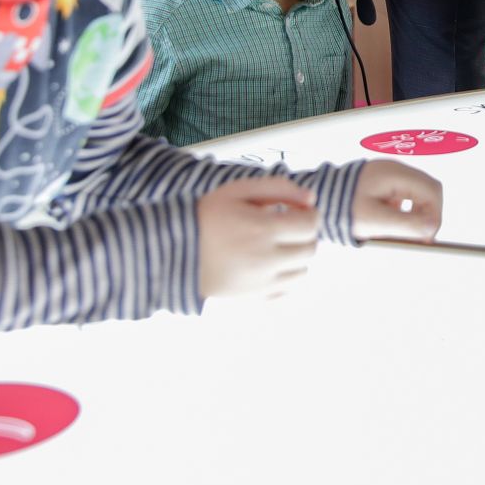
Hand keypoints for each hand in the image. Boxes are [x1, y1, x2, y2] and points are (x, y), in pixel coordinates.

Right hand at [196, 177, 320, 299]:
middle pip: (310, 249)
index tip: (298, 210)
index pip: (310, 224)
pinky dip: (287, 278)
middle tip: (288, 225)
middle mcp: (265, 259)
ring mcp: (260, 282)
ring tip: (279, 245)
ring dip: (298, 256)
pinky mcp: (253, 297)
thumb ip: (279, 188)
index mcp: (262, 229)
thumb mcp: (239, 190)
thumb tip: (311, 199)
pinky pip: (287, 291)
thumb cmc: (207, 216)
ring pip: (303, 272)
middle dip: (305, 234)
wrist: (173, 251)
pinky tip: (272, 264)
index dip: (310, 214)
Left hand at [351, 160, 442, 240]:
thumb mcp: (374, 220)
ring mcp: (392, 175)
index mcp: (395, 174)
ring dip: (415, 215)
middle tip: (416, 238)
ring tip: (398, 232)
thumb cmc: (342, 208)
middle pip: (429, 192)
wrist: (318, 201)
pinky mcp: (385, 183)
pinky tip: (388, 223)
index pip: (433, 191)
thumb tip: (432, 229)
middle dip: (427, 215)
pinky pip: (405, 198)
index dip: (435, 215)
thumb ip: (405, 224)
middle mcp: (397, 170)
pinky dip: (403, 212)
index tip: (426, 238)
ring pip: (419, 196)